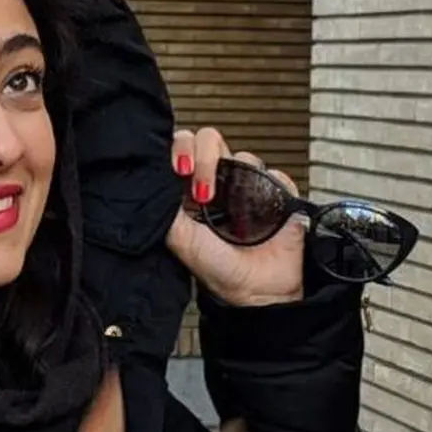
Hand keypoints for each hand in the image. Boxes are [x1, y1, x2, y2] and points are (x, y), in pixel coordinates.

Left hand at [165, 128, 304, 306]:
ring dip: (237, 172)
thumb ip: (164, 208)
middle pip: (210, 140)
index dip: (181, 148)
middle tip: (204, 188)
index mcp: (190, 189)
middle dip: (205, 155)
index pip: (182, 148)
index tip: (180, 168)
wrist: (255, 291)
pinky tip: (265, 209)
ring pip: (243, 155)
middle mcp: (218, 183)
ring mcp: (248, 186)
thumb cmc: (216, 269)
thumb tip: (154, 180)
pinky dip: (273, 184)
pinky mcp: (277, 194)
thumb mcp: (178, 239)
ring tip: (233, 206)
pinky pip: (277, 174)